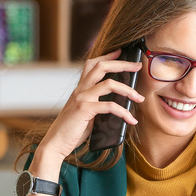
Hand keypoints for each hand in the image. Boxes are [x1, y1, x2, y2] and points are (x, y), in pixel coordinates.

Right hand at [36, 49, 144, 163]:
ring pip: (109, 84)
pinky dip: (124, 112)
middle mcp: (80, 90)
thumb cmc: (71, 131)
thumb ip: (96, 105)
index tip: (121, 51)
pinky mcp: (85, 109)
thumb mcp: (85, 113)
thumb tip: (117, 105)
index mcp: (80, 89)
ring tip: (140, 98)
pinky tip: (131, 119)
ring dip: (128, 90)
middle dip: (122, 64)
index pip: (92, 64)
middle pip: (101, 67)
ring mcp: (82, 98)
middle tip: (138, 66)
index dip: (107, 56)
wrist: (56, 143)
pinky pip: (110, 106)